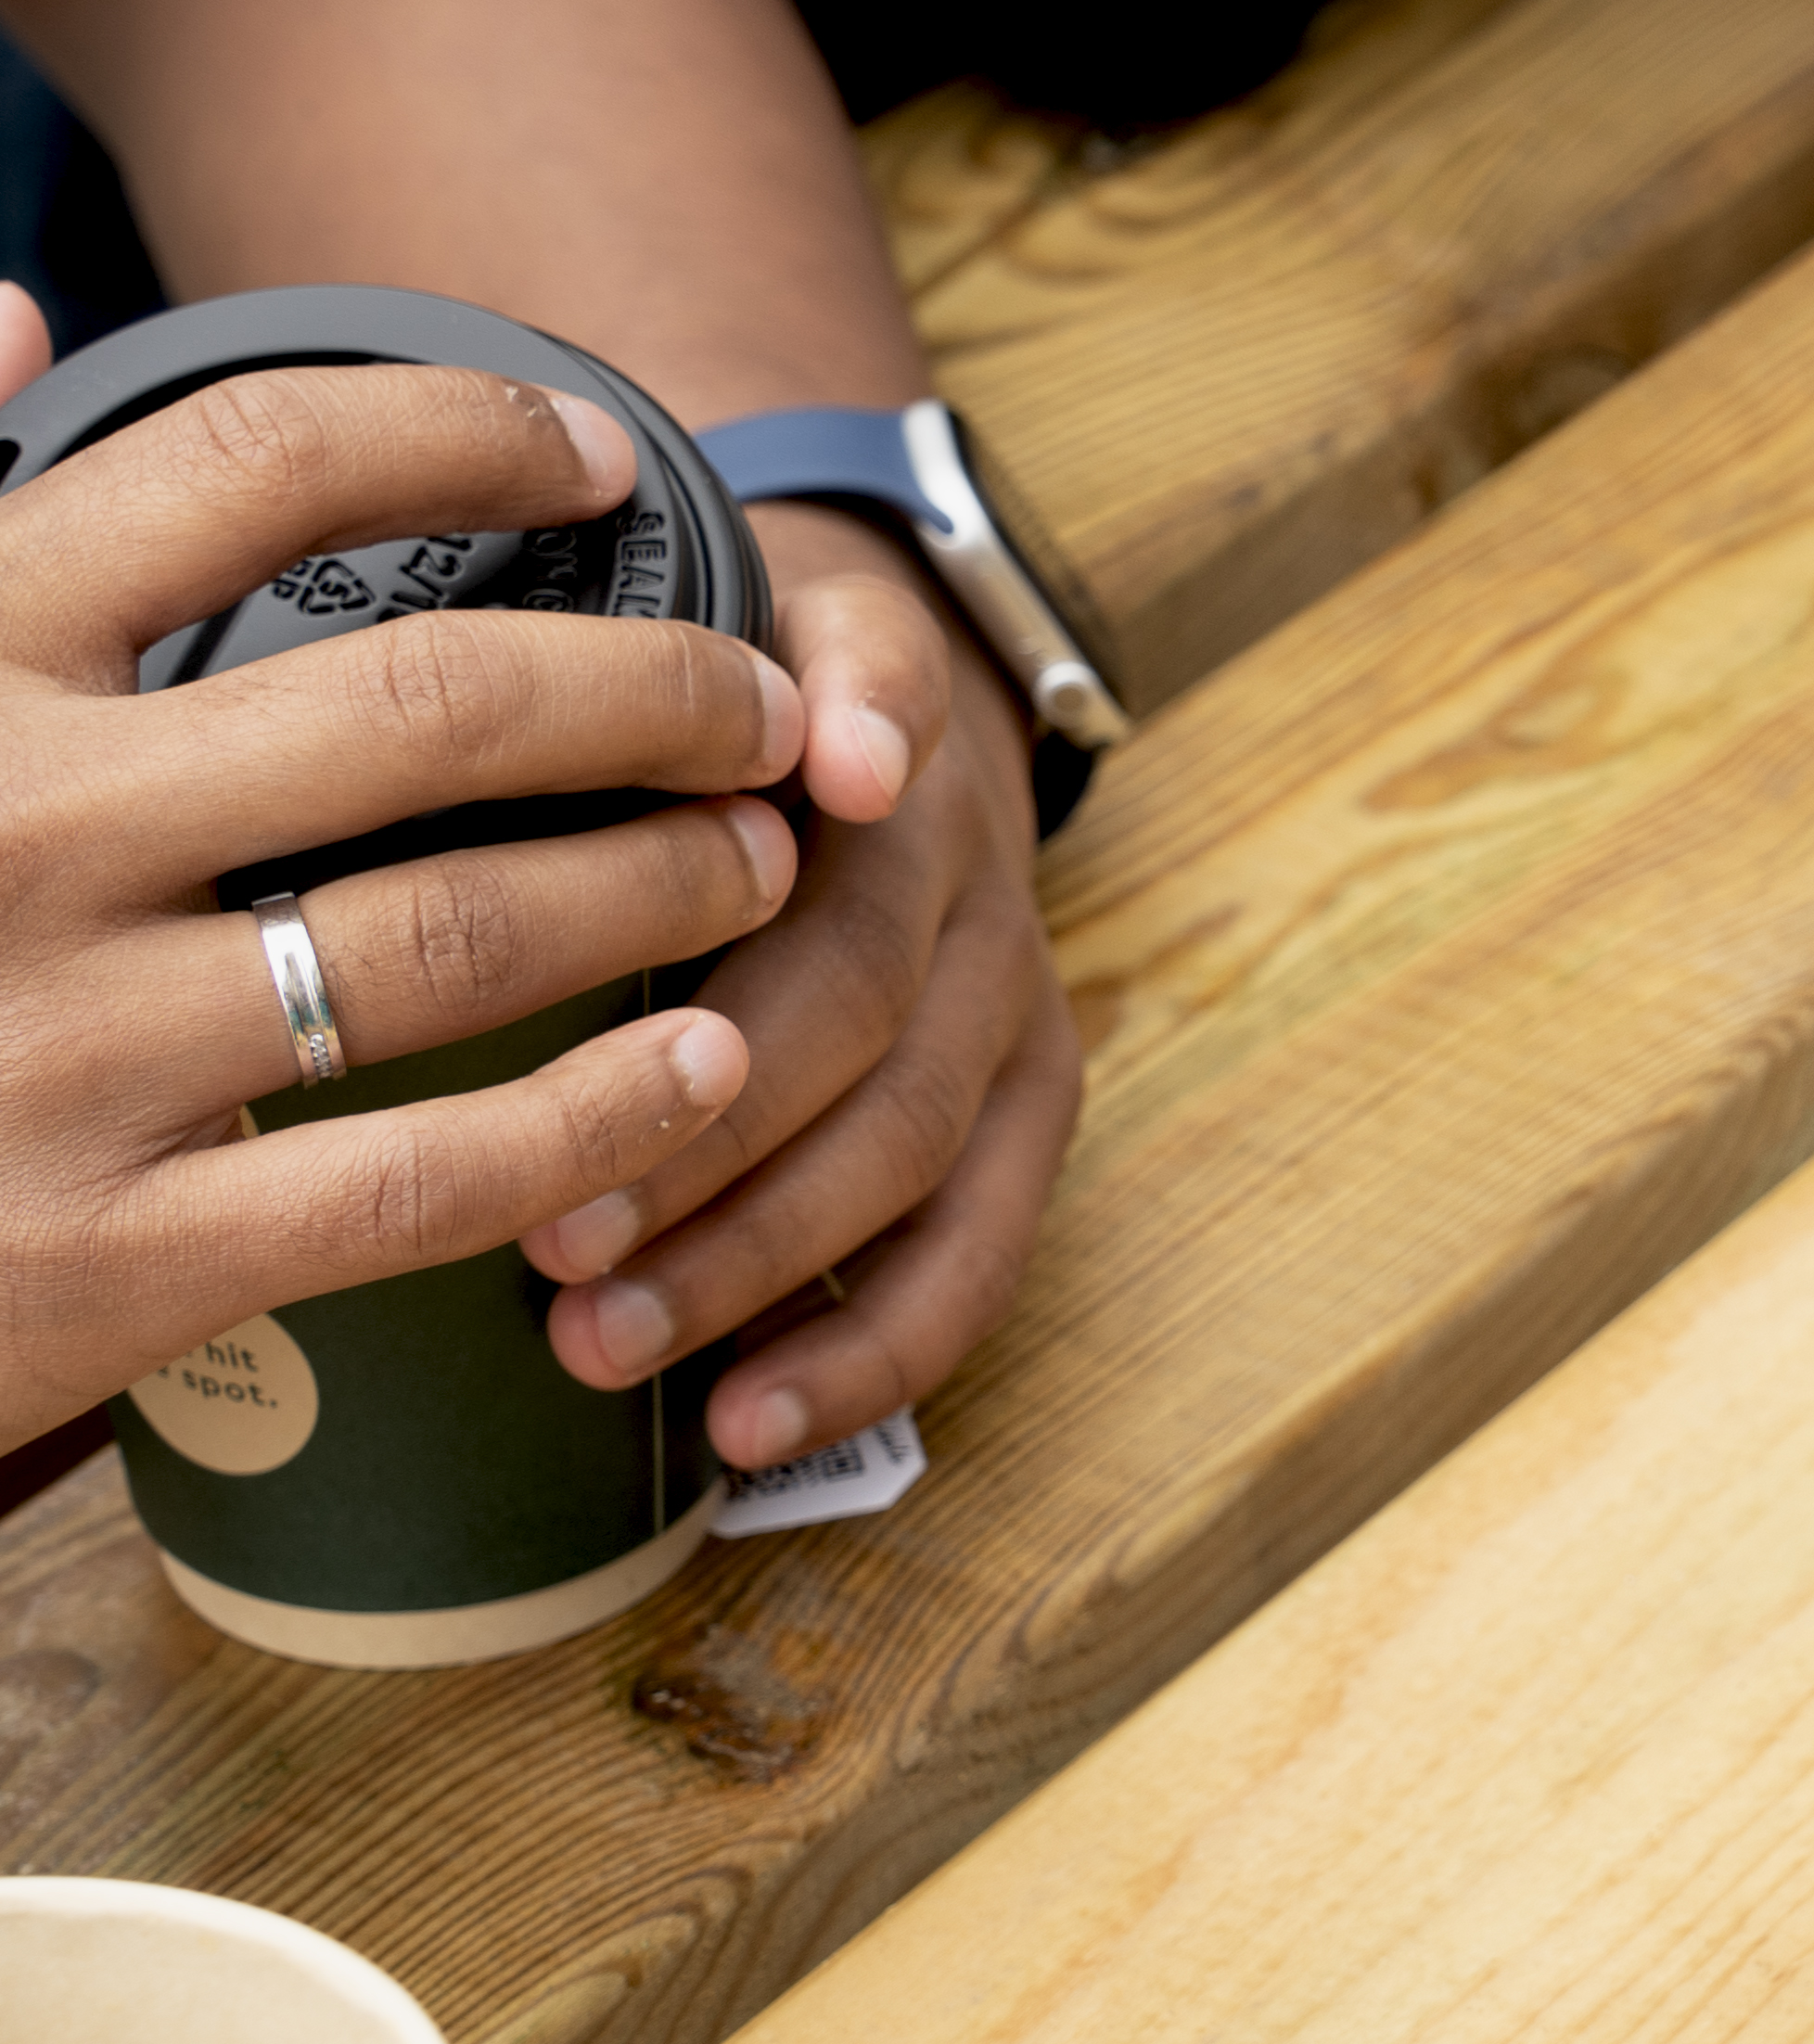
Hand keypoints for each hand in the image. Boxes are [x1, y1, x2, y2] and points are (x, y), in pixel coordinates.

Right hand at [0, 328, 794, 1450]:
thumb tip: (12, 303)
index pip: (248, 464)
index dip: (463, 432)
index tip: (598, 449)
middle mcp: (9, 827)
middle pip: (431, 704)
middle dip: (649, 692)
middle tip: (763, 704)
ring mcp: (58, 1049)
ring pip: (457, 934)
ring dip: (655, 888)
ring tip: (760, 863)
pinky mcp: (106, 1256)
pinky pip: (419, 1176)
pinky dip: (592, 1119)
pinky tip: (695, 1073)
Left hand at [523, 501, 1079, 1472]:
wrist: (874, 717)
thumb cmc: (704, 707)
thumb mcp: (674, 623)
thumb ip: (656, 661)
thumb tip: (769, 737)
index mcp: (872, 712)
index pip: (888, 695)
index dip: (872, 729)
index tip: (832, 776)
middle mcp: (965, 853)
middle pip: (868, 981)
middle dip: (712, 1121)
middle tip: (549, 1231)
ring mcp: (1011, 984)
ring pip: (918, 1135)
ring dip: (762, 1253)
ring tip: (601, 1343)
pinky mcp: (1034, 1094)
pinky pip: (983, 1242)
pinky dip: (869, 1344)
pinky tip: (751, 1420)